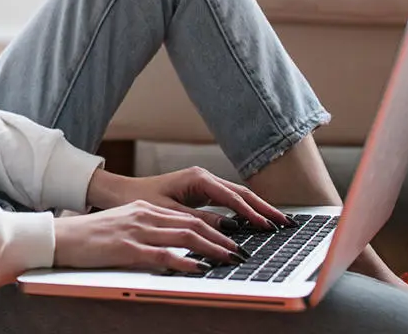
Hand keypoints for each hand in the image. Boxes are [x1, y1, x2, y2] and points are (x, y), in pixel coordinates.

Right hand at [52, 200, 249, 271]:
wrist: (61, 237)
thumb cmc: (90, 236)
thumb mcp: (123, 225)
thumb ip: (147, 229)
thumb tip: (173, 244)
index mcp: (145, 208)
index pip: (187, 216)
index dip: (214, 228)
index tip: (232, 239)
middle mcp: (144, 215)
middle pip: (192, 224)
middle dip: (221, 238)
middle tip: (240, 251)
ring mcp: (136, 231)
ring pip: (184, 236)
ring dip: (211, 249)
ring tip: (229, 259)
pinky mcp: (127, 248)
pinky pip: (162, 254)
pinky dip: (184, 261)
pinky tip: (199, 268)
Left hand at [86, 166, 293, 232]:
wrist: (121, 193)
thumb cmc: (140, 200)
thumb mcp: (170, 213)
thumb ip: (199, 221)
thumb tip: (230, 229)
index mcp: (198, 178)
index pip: (233, 198)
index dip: (252, 213)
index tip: (268, 227)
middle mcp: (204, 177)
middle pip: (242, 194)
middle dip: (265, 208)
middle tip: (286, 223)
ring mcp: (204, 183)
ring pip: (238, 197)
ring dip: (258, 209)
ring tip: (279, 223)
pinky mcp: (202, 192)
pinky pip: (229, 201)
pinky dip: (244, 211)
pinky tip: (257, 222)